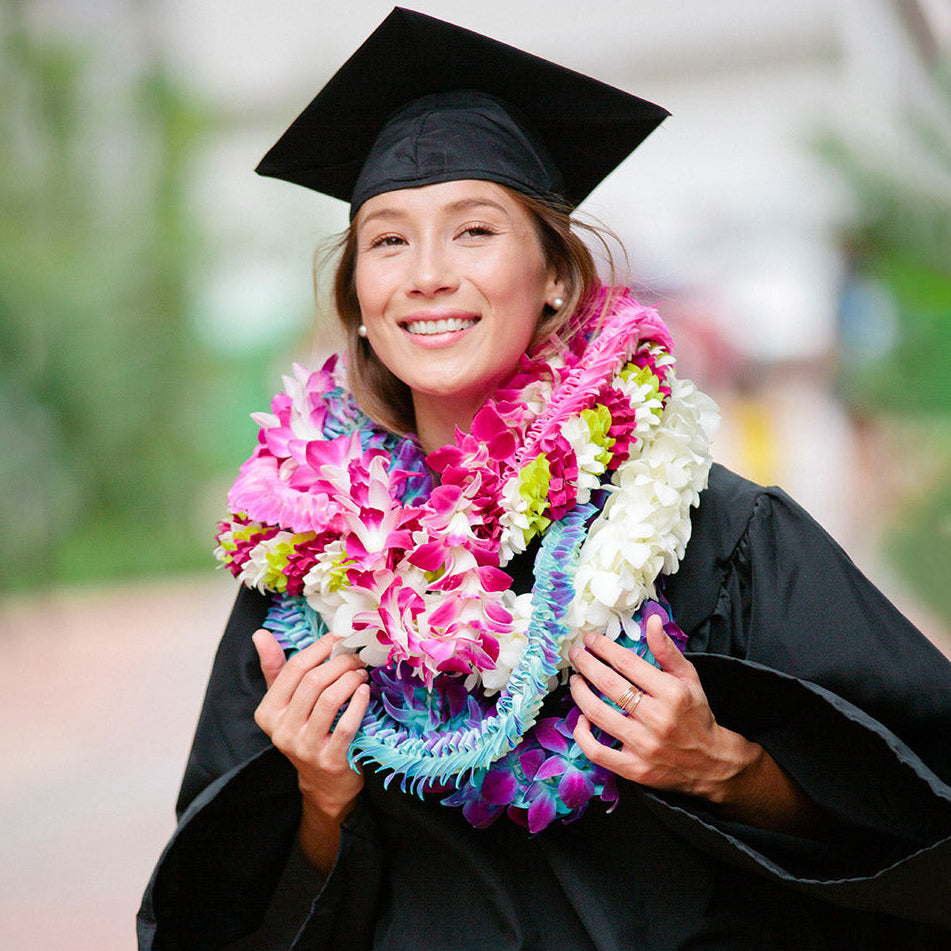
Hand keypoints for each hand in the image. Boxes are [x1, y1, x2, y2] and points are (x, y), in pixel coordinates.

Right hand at [253, 629, 369, 870]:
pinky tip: (366, 692)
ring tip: (362, 673)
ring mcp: (304, 748)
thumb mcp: (286, 703)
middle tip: (357, 657)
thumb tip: (260, 634)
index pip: (293, 669)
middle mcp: (281, 731)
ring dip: (351, 679)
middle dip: (340, 663)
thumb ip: (275, 669)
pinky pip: (346, 725)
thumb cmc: (306, 731)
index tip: (339, 637)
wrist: (324, 783)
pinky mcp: (329, 761)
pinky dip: (359, 703)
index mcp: (268, 713)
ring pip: (330, 699)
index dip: (319, 648)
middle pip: (313, 682)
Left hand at [568, 613, 755, 802]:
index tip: (590, 640)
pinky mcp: (634, 768)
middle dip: (585, 665)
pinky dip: (581, 733)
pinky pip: (595, 751)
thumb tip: (652, 620)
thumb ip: (666, 649)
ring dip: (579, 693)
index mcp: (672, 693)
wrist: (710, 762)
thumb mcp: (688, 678)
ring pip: (597, 714)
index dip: (603, 648)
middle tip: (575, 655)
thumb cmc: (695, 714)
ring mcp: (644, 745)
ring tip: (576, 680)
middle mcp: (658, 719)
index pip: (627, 663)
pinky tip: (581, 719)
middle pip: (608, 685)